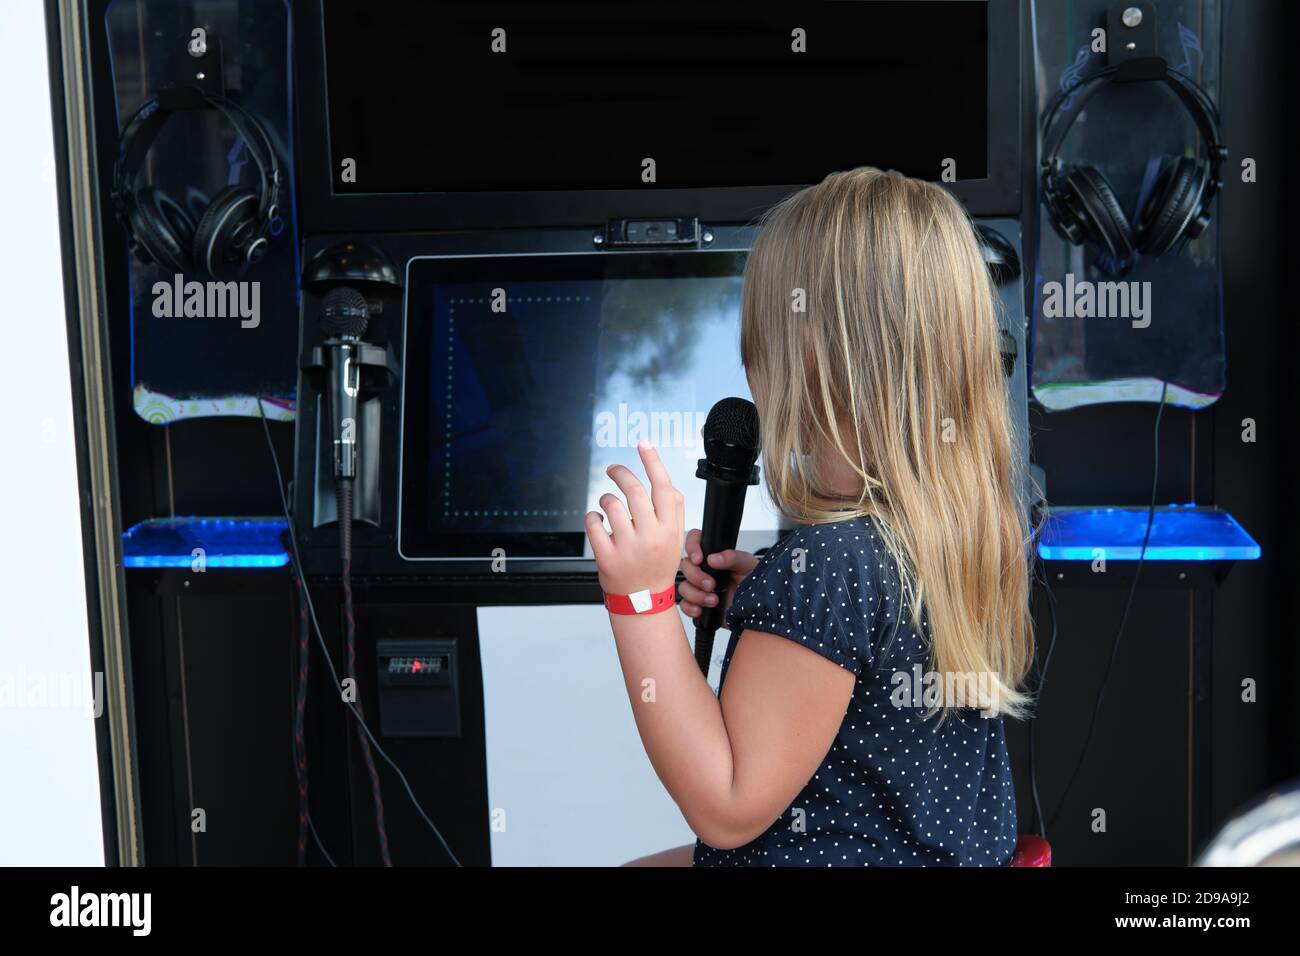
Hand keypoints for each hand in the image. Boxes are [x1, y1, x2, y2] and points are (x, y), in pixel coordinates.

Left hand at [585, 441, 684, 595]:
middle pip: (634, 490)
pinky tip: (598, 521)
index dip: (653, 462)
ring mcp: (628, 548)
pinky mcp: (607, 557)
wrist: (644, 602)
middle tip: (613, 469)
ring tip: (607, 506)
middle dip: (621, 473)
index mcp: (669, 529)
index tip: (643, 444)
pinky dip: (592, 517)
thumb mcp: (675, 539)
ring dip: (605, 499)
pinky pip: (594, 524)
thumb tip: (665, 481)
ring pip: (611, 505)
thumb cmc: (658, 566)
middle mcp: (650, 536)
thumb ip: (674, 511)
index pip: (663, 487)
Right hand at [677, 529, 758, 620]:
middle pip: (685, 566)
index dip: (692, 546)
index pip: (695, 540)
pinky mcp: (698, 604)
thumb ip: (733, 557)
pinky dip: (691, 608)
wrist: (756, 610)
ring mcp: (699, 587)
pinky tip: (702, 609)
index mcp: (715, 555)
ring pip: (684, 586)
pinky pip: (684, 605)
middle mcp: (704, 569)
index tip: (698, 559)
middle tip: (711, 584)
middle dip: (695, 576)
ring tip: (714, 600)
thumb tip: (713, 558)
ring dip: (696, 595)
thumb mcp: (748, 566)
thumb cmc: (753, 584)